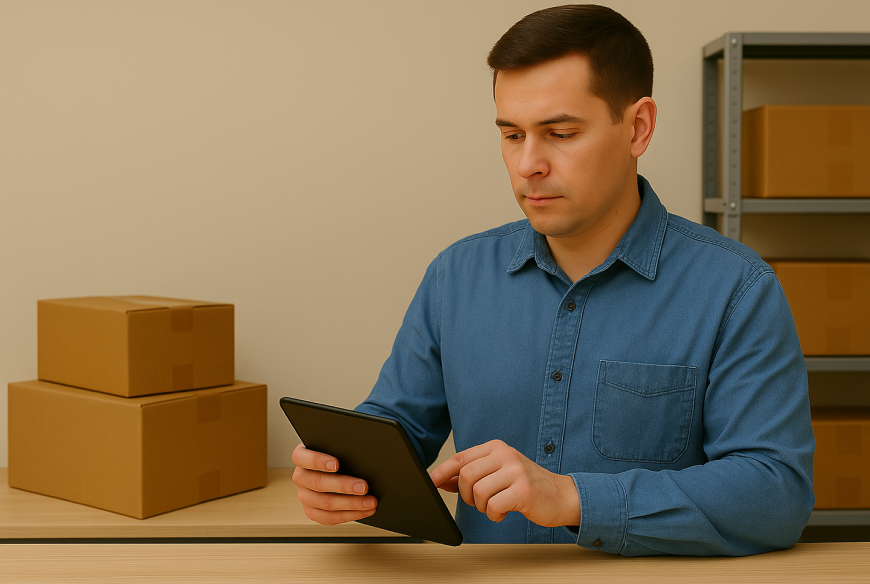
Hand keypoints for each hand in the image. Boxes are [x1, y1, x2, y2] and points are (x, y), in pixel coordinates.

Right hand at [291, 442, 376, 524]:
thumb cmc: (336, 453)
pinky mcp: (312, 511)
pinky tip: (364, 511)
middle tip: (364, 487)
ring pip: (325, 503)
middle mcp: (300, 477)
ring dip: (351, 504)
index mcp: (301, 457)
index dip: (318, 461)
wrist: (331, 467)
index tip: (337, 464)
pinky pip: (329, 518)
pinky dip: (349, 515)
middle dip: (344, 486)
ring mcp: (304, 496)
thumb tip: (360, 455)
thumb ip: (341, 447)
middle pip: (318, 483)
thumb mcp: (335, 445)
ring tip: (370, 502)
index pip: (302, 458)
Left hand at [429, 440, 579, 527]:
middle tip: (477, 501)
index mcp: (496, 447)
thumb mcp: (498, 473)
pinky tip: (503, 511)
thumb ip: (473, 475)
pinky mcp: (523, 490)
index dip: (441, 471)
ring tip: (494, 505)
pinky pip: (493, 505)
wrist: (561, 495)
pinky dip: (493, 514)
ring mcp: (515, 471)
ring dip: (481, 506)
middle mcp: (505, 454)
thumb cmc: (525, 485)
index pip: (460, 458)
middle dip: (465, 495)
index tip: (430, 482)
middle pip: (466, 476)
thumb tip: (442, 480)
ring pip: (477, 492)